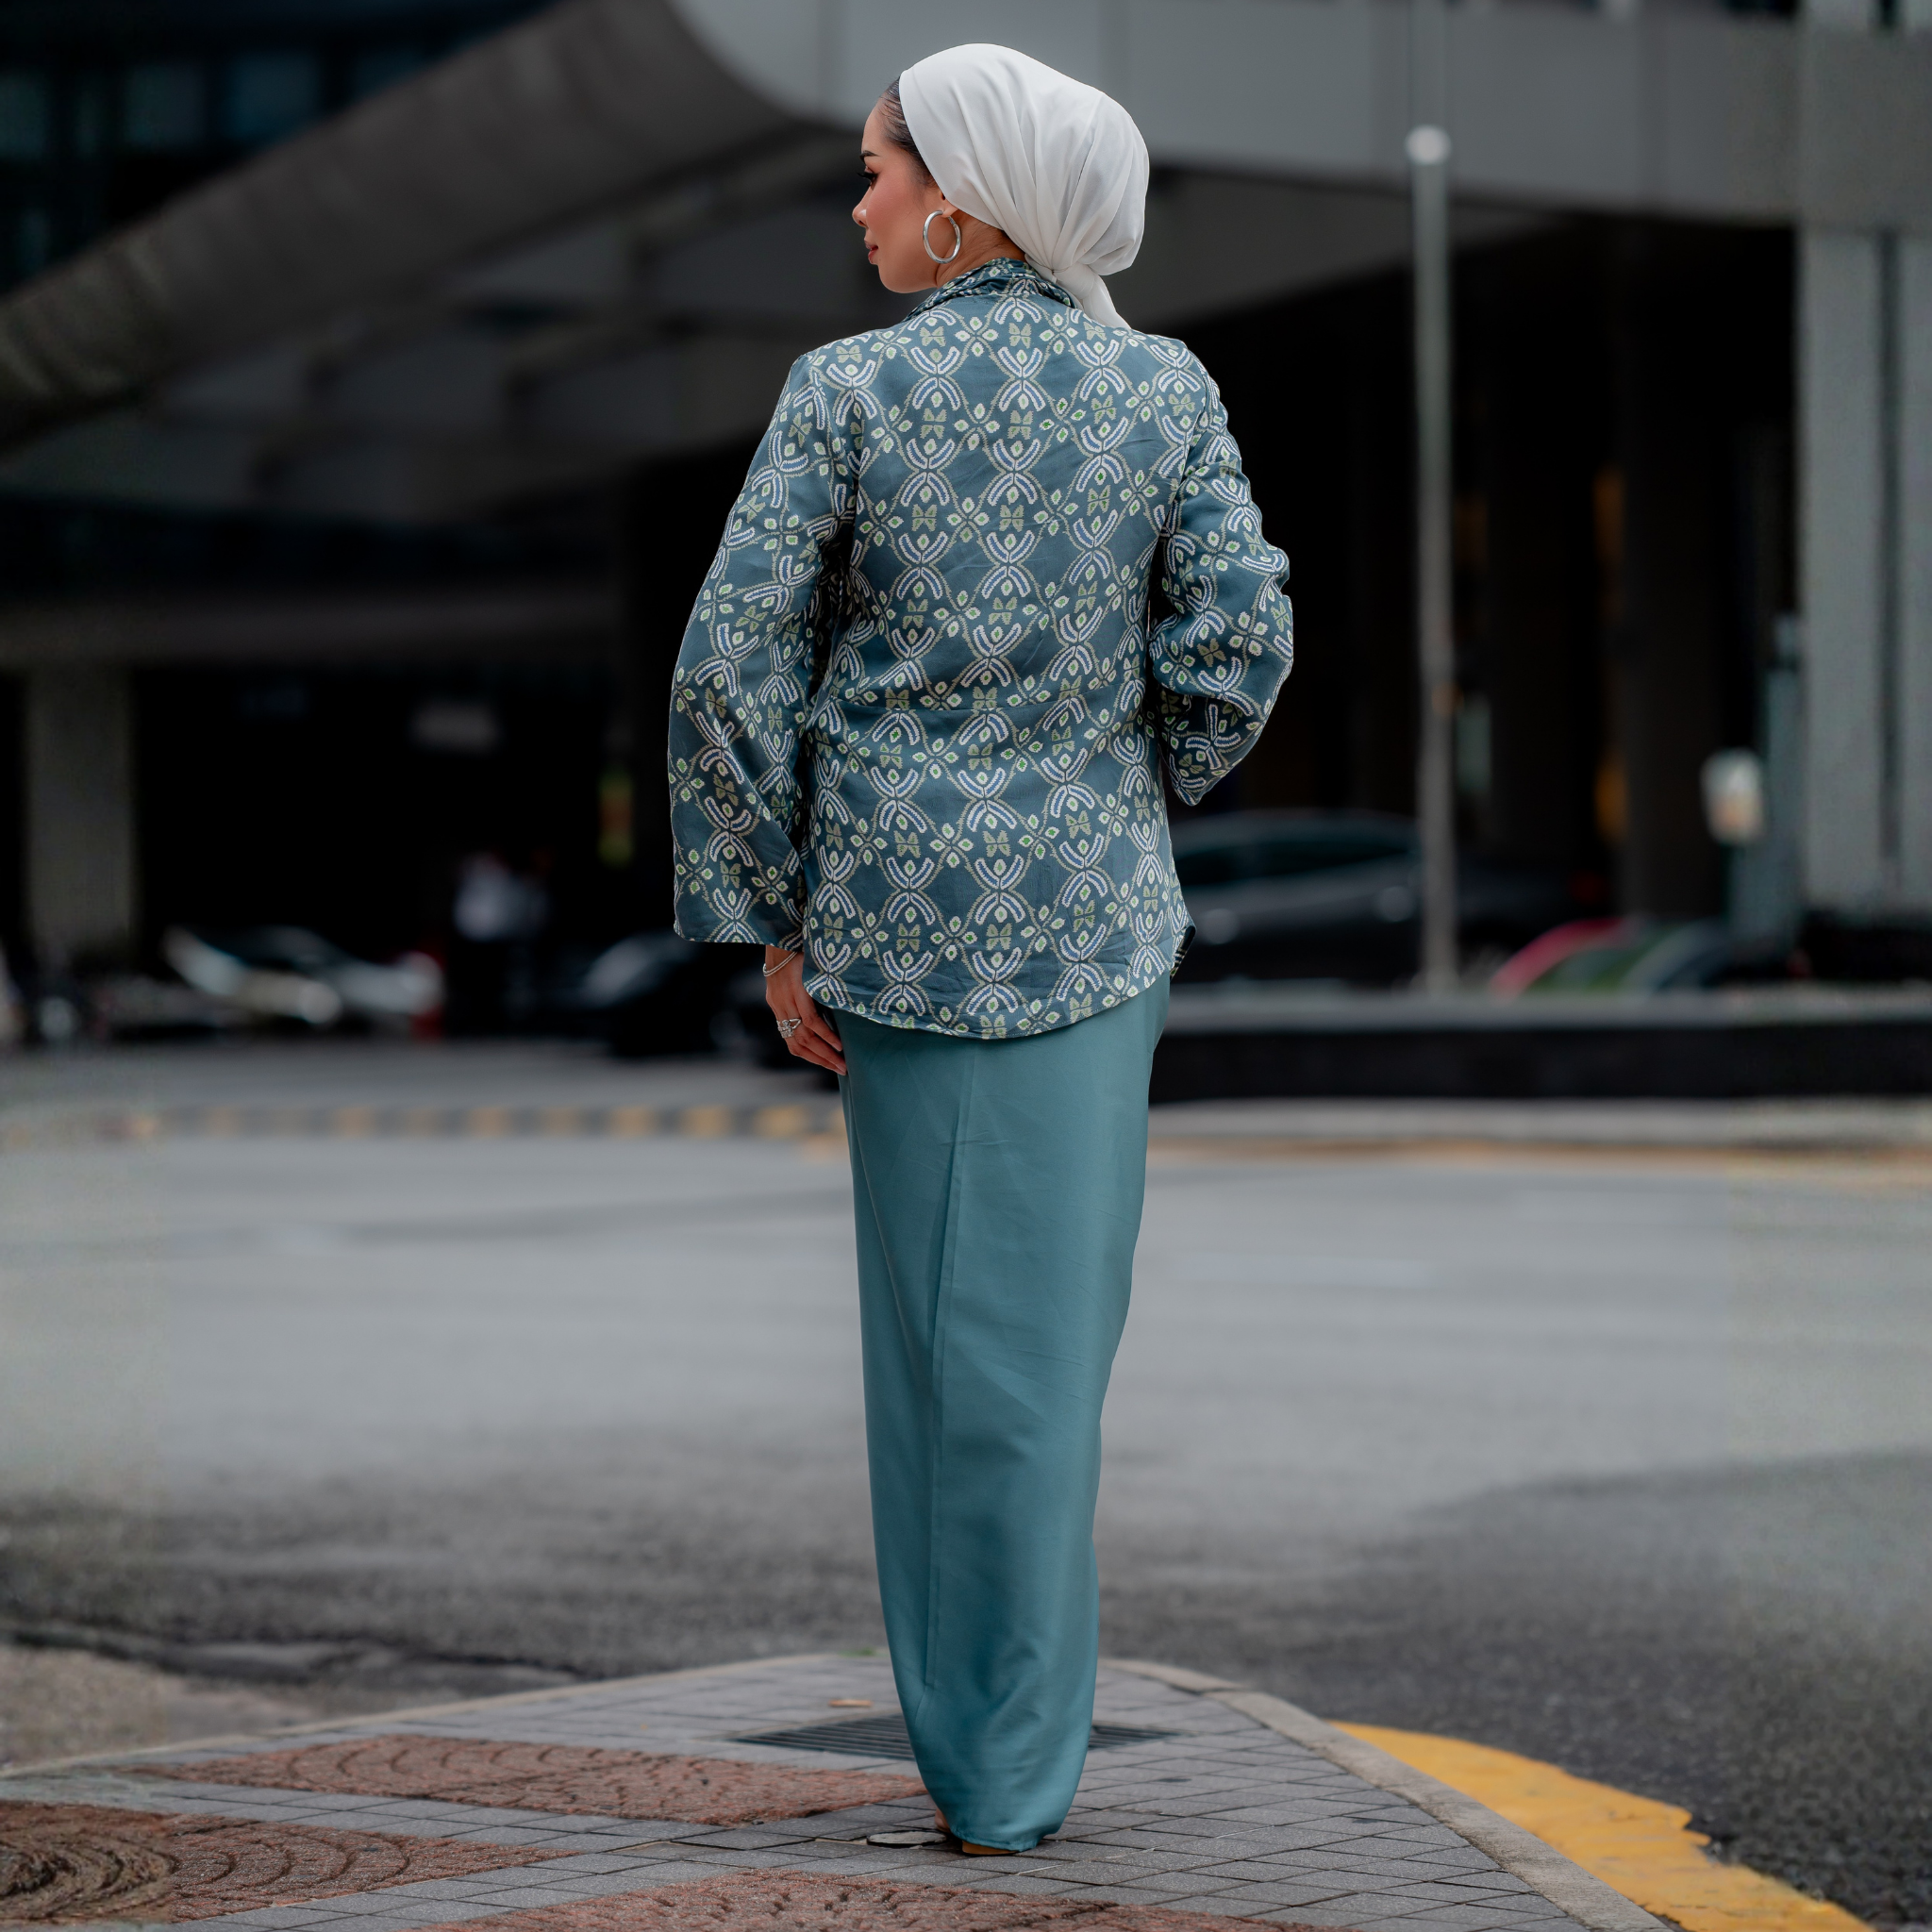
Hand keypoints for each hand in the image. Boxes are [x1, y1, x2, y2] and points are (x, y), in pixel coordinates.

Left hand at [764, 947, 844, 1074]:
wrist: (784, 929)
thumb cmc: (793, 948)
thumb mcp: (792, 973)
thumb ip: (800, 992)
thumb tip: (820, 1006)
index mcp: (777, 1003)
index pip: (790, 1039)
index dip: (808, 1055)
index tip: (826, 1063)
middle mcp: (779, 1005)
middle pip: (798, 1044)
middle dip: (820, 1060)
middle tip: (840, 1070)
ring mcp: (787, 999)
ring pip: (805, 1036)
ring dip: (825, 1054)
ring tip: (841, 1063)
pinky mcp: (798, 991)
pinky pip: (812, 1021)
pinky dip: (825, 1036)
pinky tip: (837, 1045)